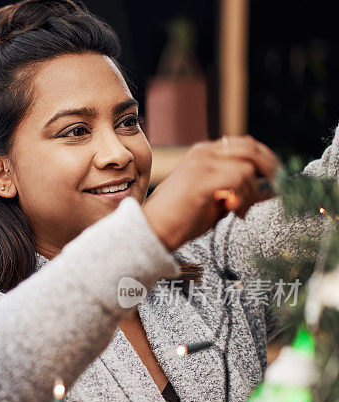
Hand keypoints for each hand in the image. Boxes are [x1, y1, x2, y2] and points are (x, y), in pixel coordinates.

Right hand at [143, 135, 279, 249]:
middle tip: (274, 191)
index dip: (265, 160)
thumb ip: (240, 192)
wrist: (151, 231)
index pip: (244, 145)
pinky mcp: (202, 178)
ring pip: (248, 165)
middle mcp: (202, 153)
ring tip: (240, 210)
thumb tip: (271, 190)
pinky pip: (240, 178)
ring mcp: (201, 163)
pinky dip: (245, 196)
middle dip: (270, 170)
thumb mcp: (216, 202)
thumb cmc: (178, 220)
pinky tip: (234, 211)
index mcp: (202, 154)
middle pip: (251, 148)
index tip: (274, 180)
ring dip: (253, 190)